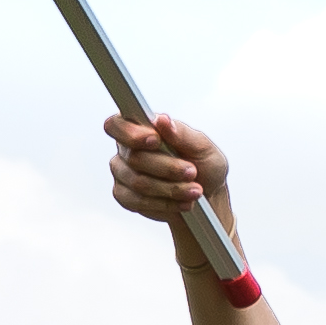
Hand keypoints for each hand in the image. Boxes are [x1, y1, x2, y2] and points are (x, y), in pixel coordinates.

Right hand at [102, 112, 235, 250]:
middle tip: (192, 172)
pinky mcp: (126, 197)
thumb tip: (162, 120)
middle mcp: (127, 150)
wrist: (208, 195)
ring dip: (170, 188)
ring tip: (194, 190)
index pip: (117, 125)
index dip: (131, 133)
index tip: (155, 140)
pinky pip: (138, 202)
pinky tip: (182, 202)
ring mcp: (123, 174)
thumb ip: (181, 133)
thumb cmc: (204, 165)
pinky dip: (165, 203)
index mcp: (140, 128)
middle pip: (134, 158)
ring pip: (138, 182)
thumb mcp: (202, 145)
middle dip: (167, 167)